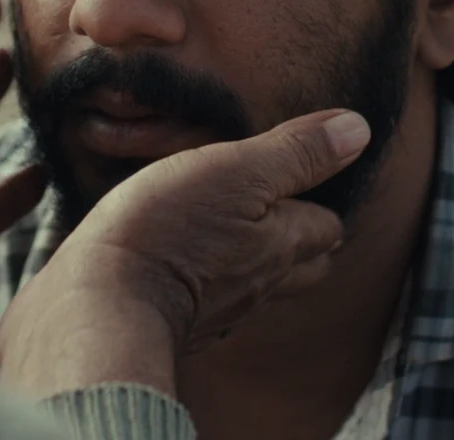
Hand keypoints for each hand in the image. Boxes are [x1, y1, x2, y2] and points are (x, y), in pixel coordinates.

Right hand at [0, 108, 370, 396]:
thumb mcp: (236, 171)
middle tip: (283, 207)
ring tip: (235, 230)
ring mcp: (216, 311)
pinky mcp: (172, 323)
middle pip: (302, 266)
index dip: (321, 197)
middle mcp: (258, 285)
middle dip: (301, 239)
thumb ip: (295, 152)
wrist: (94, 308)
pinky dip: (205, 280)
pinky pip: (205, 301)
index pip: (327, 225)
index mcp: (282, 244)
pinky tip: (184, 262)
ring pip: (256, 285)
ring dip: (253, 259)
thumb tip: (358, 130)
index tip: (307, 175)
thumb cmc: (167, 230)